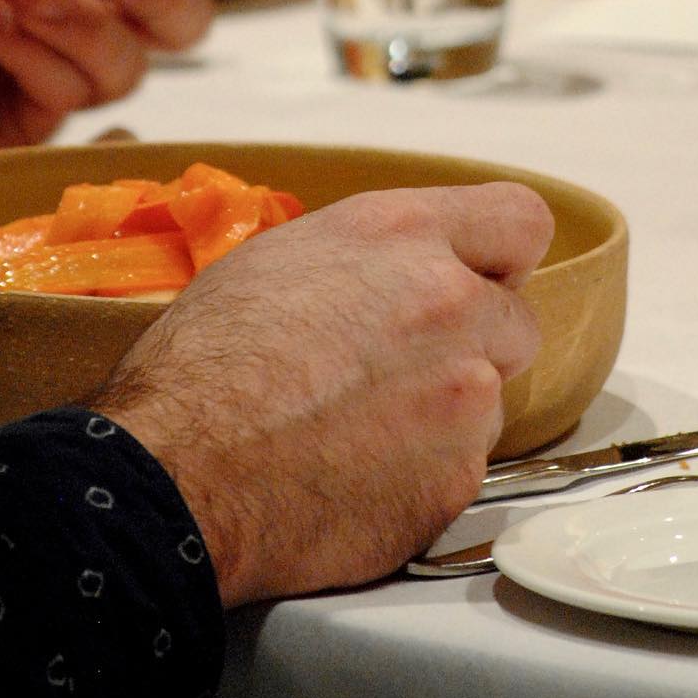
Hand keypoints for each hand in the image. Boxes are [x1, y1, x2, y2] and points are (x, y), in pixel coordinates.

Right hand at [94, 182, 552, 606]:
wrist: (176, 472)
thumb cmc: (203, 365)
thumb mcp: (282, 258)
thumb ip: (374, 258)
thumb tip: (405, 272)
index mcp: (403, 234)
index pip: (521, 220)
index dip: (500, 256)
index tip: (481, 278)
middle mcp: (450, 303)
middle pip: (517, 320)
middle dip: (473, 343)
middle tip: (401, 370)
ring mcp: (463, 394)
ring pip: (490, 400)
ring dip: (447, 412)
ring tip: (358, 429)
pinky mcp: (456, 477)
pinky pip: (462, 468)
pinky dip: (422, 474)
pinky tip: (354, 474)